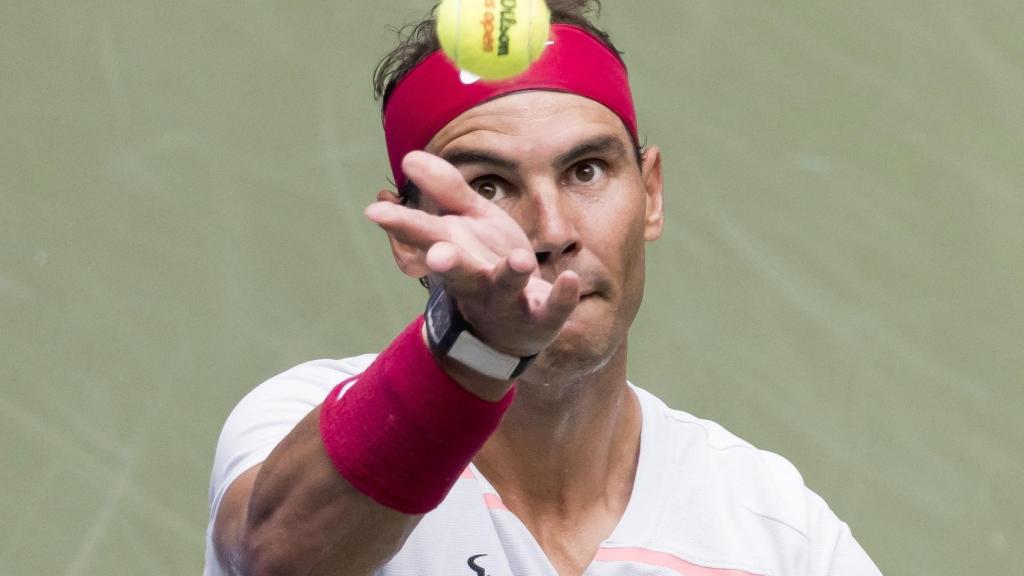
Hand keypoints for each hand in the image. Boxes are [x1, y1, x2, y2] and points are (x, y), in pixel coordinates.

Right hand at [365, 151, 579, 357]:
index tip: (375, 212)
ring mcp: (508, 301)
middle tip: (436, 257)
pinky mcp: (540, 317)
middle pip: (459, 271)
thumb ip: (444, 191)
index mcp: (454, 254)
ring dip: (509, 275)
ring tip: (519, 259)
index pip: (425, 236)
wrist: (512, 329)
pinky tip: (571, 277)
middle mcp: (476, 280)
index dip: (401, 224)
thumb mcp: (467, 224)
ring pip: (505, 288)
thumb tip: (408, 157)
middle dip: (448, 264)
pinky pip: (553, 307)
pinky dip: (562, 296)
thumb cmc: (485, 265)